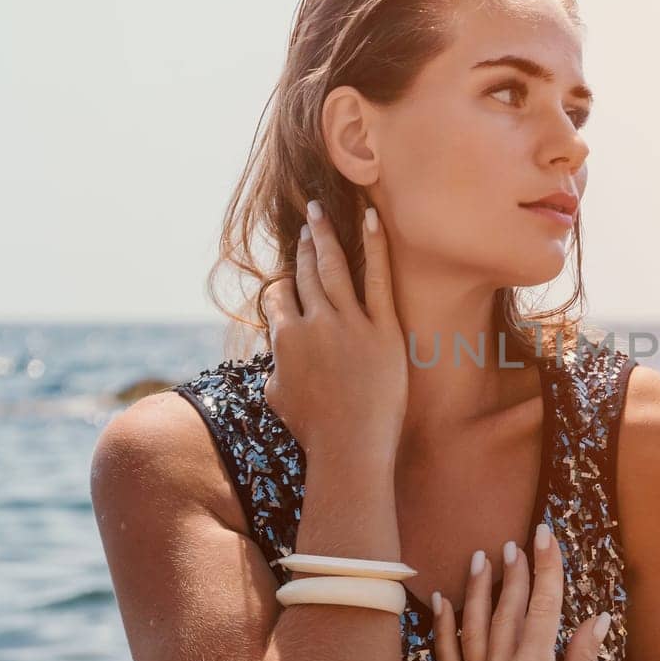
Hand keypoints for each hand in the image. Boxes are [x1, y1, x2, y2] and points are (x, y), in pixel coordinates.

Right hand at [260, 200, 406, 462]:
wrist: (351, 447)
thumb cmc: (315, 431)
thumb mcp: (280, 397)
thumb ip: (277, 368)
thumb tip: (277, 356)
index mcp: (286, 339)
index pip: (279, 297)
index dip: (284, 286)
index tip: (292, 276)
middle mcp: (314, 324)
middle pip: (305, 274)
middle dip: (304, 246)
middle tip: (307, 222)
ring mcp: (349, 323)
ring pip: (333, 268)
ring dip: (324, 236)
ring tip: (320, 212)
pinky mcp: (383, 329)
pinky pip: (378, 278)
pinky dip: (374, 245)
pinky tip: (372, 218)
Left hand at [430, 521, 612, 660]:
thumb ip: (583, 656)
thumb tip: (596, 618)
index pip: (541, 604)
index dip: (546, 567)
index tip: (545, 536)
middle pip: (507, 609)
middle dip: (515, 572)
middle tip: (518, 542)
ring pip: (473, 627)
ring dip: (478, 590)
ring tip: (482, 558)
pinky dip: (443, 630)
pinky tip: (444, 603)